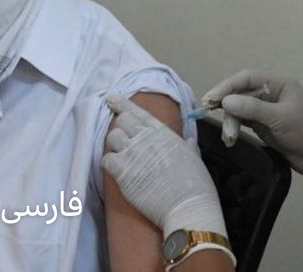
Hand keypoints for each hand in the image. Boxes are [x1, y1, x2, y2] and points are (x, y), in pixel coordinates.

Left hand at [101, 93, 226, 238]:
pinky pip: (106, 159)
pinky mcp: (124, 173)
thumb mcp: (195, 158)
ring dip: (114, 145)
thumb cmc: (196, 185)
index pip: (139, 112)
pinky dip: (109, 163)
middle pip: (122, 121)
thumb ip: (188, 147)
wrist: (188, 206)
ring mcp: (134, 154)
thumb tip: (189, 141)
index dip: (122, 103)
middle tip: (123, 137)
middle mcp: (146, 139)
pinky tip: (116, 169)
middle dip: (121, 127)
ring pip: (112, 137)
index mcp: (164, 133)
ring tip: (121, 155)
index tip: (111, 98)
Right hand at [203, 70, 302, 237]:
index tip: (212, 97)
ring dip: (231, 121)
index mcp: (279, 84)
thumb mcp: (280, 119)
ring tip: (229, 138)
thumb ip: (252, 109)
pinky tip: (230, 137)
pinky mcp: (263, 125)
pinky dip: (235, 127)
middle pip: (241, 92)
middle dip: (227, 105)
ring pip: (240, 109)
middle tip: (210, 113)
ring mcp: (266, 110)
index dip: (228, 85)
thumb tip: (225, 101)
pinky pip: (243, 121)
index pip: (247, 78)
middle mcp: (271, 94)